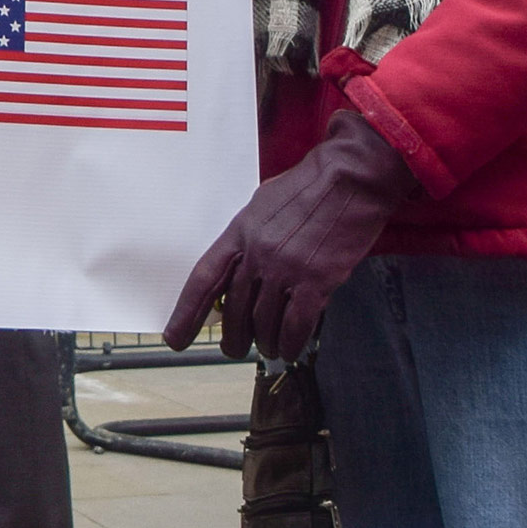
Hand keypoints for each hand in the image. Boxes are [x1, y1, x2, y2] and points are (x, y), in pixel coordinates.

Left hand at [164, 113, 419, 361]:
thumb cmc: (309, 187)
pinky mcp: (317, 280)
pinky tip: (290, 350)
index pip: (204, 279)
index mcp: (240, 232)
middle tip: (235, 349)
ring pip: (264, 322)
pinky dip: (290, 343)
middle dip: (233, 337)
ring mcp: (286, 268)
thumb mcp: (263, 205)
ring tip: (269, 349)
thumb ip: (248, 237)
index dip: (187, 313)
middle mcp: (257, 253)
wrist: (350, 177)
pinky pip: (296, 325)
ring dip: (265, 343)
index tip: (175, 338)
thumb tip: (239, 269)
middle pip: (234, 309)